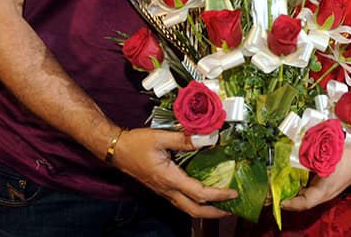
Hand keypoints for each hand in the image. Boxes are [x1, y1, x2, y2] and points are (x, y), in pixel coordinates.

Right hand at [113, 127, 236, 217]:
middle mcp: (167, 190)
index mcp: (169, 179)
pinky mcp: (161, 187)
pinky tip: (202, 193)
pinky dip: (196, 201)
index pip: (199, 194)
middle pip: (195, 211)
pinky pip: (181, 201)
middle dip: (215, 212)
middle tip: (233, 208)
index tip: (234, 192)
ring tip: (221, 203)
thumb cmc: (136, 143)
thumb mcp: (160, 137)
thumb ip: (184, 138)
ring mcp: (164, 191)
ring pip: (187, 208)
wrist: (117, 150)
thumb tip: (207, 138)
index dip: (218, 195)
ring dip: (206, 209)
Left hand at [282, 143, 350, 211]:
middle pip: (303, 200)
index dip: (292, 203)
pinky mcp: (326, 186)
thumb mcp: (328, 155)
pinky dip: (301, 185)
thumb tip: (294, 152)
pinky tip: (294, 175)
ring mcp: (325, 191)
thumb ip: (311, 155)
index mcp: (324, 189)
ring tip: (281, 182)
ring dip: (294, 190)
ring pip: (306, 194)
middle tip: (275, 189)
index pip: (306, 202)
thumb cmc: (345, 157)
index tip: (281, 201)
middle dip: (289, 196)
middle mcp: (324, 194)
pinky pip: (311, 189)